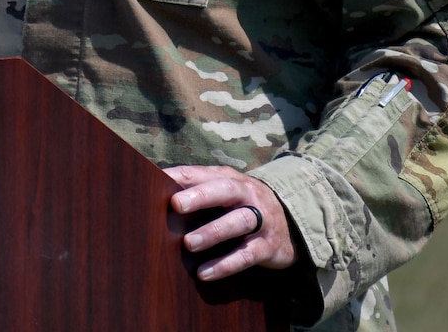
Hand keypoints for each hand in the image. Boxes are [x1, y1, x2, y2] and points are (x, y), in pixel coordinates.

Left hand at [163, 164, 298, 281]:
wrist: (291, 224)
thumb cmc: (243, 206)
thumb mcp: (226, 194)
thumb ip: (199, 191)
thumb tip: (156, 195)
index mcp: (231, 180)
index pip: (202, 173)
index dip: (181, 176)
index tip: (157, 179)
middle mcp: (248, 195)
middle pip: (225, 190)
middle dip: (201, 196)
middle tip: (176, 204)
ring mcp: (261, 220)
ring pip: (239, 221)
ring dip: (214, 231)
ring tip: (189, 243)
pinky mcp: (268, 246)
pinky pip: (247, 254)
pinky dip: (226, 264)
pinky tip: (205, 273)